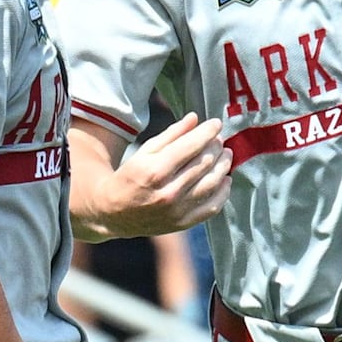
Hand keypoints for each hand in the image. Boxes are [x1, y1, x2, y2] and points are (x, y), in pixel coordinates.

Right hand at [86, 113, 232, 237]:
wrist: (115, 212)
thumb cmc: (131, 176)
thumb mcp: (145, 151)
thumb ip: (171, 134)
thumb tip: (195, 118)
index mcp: (155, 170)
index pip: (191, 146)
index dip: (208, 132)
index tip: (216, 124)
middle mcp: (168, 192)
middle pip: (204, 163)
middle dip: (216, 147)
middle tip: (219, 139)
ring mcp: (177, 210)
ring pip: (212, 183)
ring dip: (224, 166)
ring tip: (226, 154)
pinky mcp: (184, 223)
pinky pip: (213, 206)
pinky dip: (223, 191)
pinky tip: (225, 179)